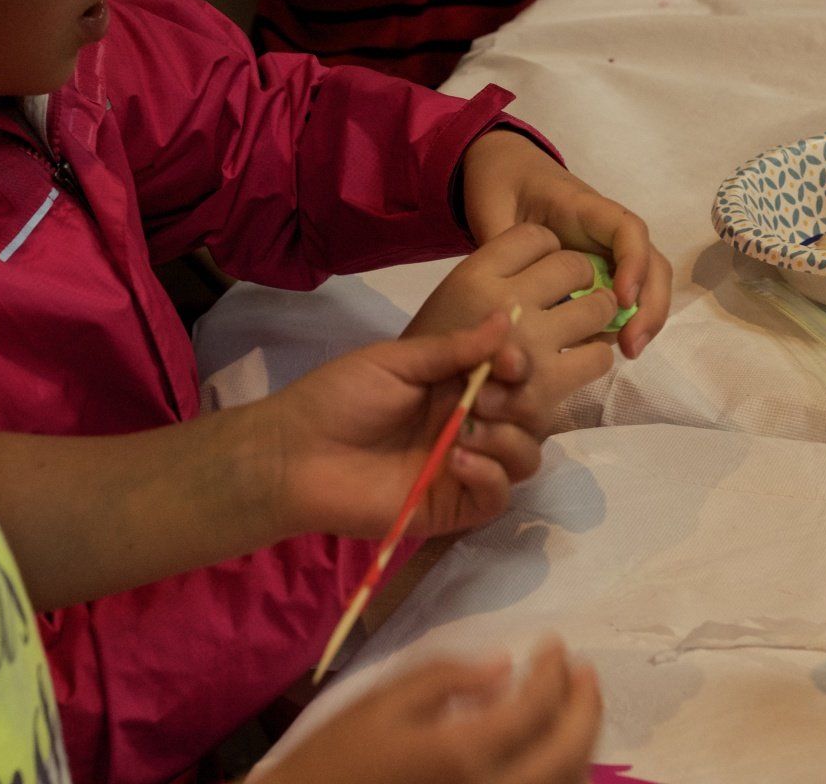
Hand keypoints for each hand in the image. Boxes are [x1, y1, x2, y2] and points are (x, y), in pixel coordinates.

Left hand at [259, 312, 540, 541]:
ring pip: (524, 457)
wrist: (296, 456)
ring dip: (507, 439)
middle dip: (516, 403)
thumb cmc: (339, 399)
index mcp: (454, 385)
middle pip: (529, 416)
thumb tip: (505, 318)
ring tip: (463, 432)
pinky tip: (457, 461)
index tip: (509, 362)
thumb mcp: (396, 362)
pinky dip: (491, 476)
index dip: (519, 367)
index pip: (512, 376)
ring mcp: (463, 468)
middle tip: (478, 400)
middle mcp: (468, 424)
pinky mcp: (453, 507)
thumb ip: (453, 348)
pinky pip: (498, 497)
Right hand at [262, 641, 601, 783]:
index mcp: (460, 753)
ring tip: (575, 704)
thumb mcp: (383, 700)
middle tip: (585, 671)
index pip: (535, 706)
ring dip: (581, 742)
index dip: (555, 669)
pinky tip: (551, 746)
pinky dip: (561, 773)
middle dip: (586, 707)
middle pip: (568, 754)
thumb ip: (446, 677)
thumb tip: (503, 665)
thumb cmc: (340, 754)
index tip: (554, 643)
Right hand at [403, 224, 617, 435]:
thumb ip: (498, 281)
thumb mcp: (455, 303)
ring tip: (582, 328)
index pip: (537, 237)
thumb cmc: (436, 360)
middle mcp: (506, 301)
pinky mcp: (550, 383)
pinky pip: (599, 356)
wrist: (420, 423)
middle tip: (572, 298)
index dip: (549, 251)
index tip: (544, 271)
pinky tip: (577, 360)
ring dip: (596, 317)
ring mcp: (531, 342)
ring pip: (599, 307)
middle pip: (575, 265)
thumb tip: (555, 266)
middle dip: (581, 279)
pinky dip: (593, 356)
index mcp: (474, 275)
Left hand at [459, 129, 672, 358]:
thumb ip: (499, 246)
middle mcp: (604, 228)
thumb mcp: (491, 210)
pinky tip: (607, 346)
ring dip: (646, 315)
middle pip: (650, 261)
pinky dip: (625, 318)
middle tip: (631, 345)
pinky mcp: (599, 266)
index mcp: (582, 206)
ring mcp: (606, 248)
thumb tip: (512, 295)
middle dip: (651, 303)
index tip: (621, 298)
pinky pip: (623, 292)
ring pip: (646, 279)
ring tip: (628, 351)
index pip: (626, 229)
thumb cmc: (500, 183)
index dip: (633, 263)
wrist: (502, 168)